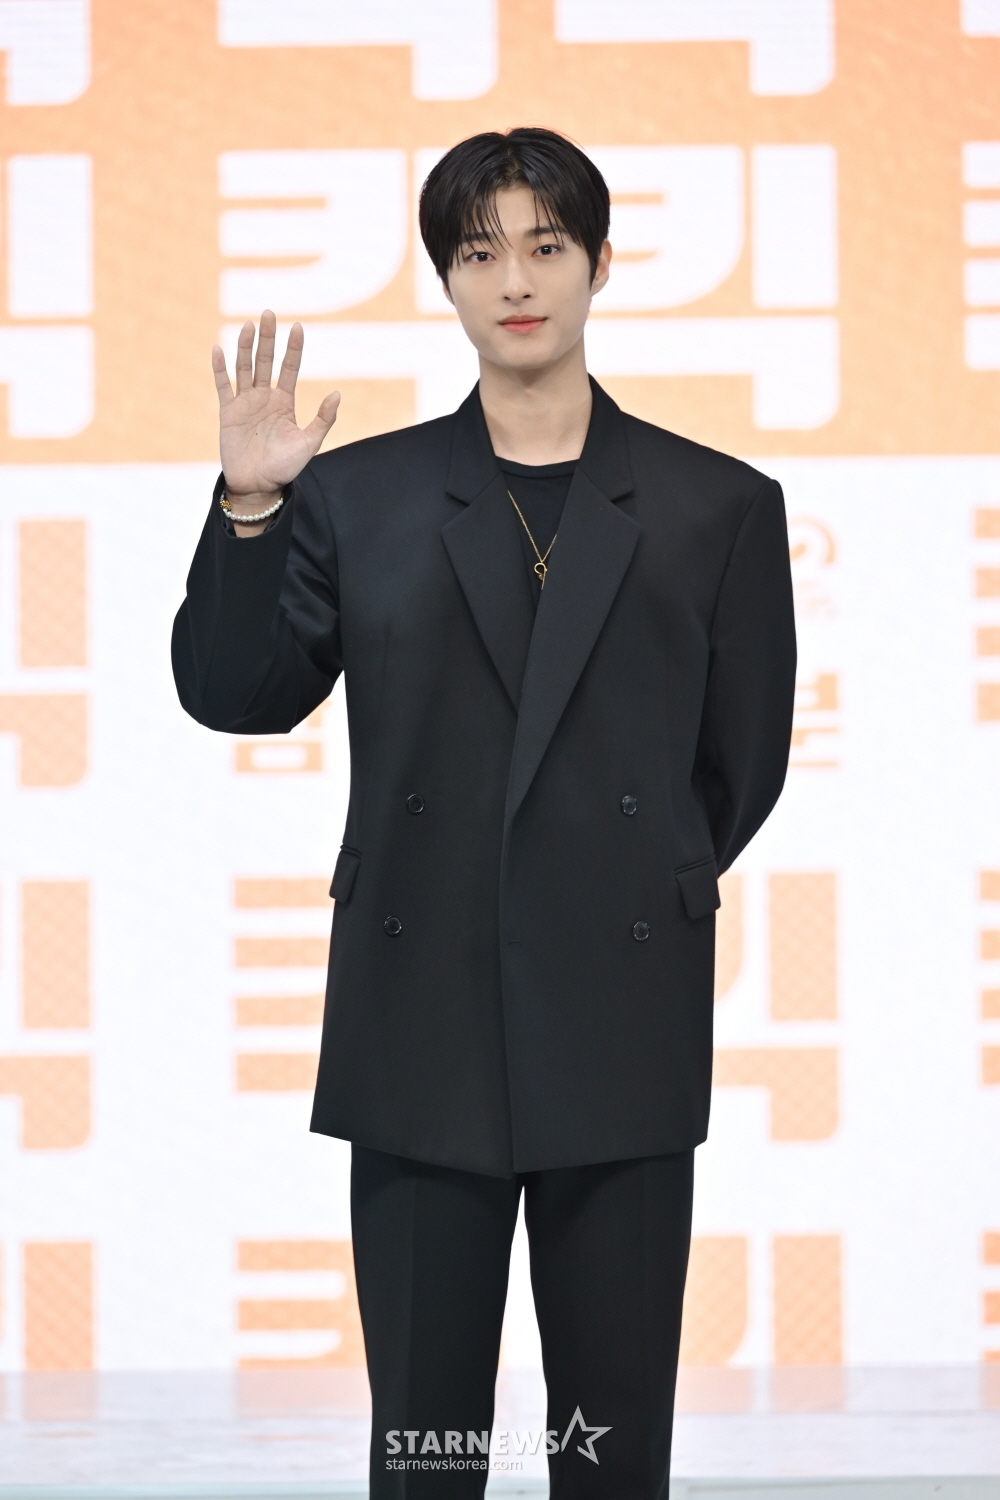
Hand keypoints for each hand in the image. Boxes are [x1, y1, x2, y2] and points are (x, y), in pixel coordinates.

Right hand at [212, 312, 339, 511]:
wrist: (259, 486)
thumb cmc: (285, 467)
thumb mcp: (309, 443)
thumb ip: (323, 419)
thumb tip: (337, 393)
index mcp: (284, 402)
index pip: (289, 368)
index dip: (293, 348)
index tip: (297, 326)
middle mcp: (264, 397)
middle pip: (265, 361)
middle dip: (267, 338)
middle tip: (268, 312)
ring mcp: (245, 403)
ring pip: (244, 368)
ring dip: (245, 346)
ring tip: (248, 325)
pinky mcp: (228, 413)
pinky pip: (223, 386)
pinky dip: (220, 369)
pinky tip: (218, 349)